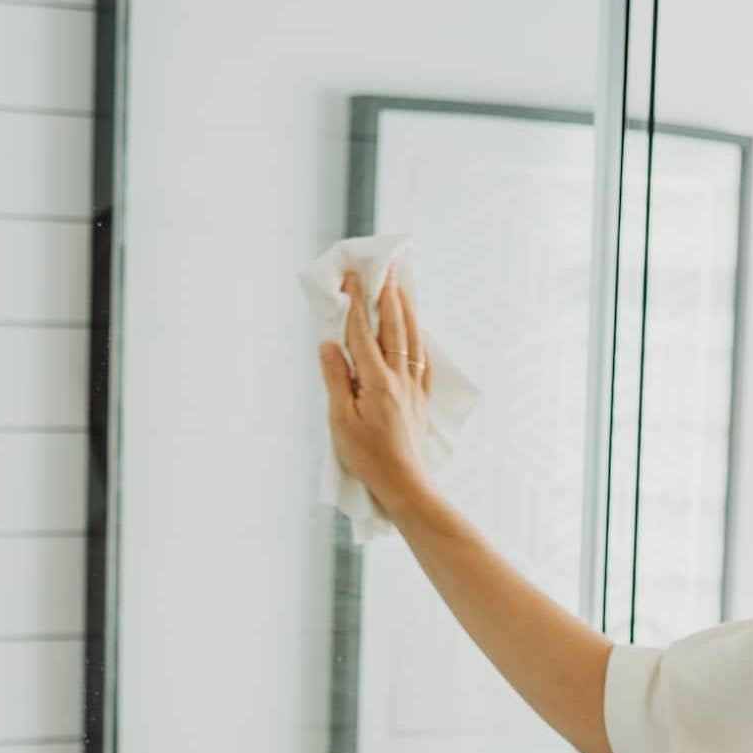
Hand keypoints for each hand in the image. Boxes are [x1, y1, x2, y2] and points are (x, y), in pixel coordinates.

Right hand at [316, 264, 434, 523]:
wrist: (404, 485)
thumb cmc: (368, 457)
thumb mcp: (340, 420)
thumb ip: (336, 379)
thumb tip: (330, 344)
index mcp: (376, 380)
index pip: (363, 332)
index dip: (356, 302)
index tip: (353, 276)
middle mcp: (399, 378)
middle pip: (394, 327)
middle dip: (388, 295)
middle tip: (386, 268)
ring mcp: (413, 388)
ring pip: (413, 340)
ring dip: (407, 311)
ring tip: (403, 288)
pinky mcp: (421, 400)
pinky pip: (422, 361)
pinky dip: (419, 339)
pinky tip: (417, 332)